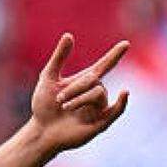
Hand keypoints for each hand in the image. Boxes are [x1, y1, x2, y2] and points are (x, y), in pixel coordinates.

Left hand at [30, 33, 129, 152]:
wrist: (41, 131)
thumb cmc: (44, 105)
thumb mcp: (48, 78)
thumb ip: (59, 58)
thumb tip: (69, 35)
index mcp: (85, 82)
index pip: (104, 65)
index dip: (114, 55)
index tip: (125, 43)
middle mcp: (95, 93)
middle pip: (93, 81)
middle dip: (74, 88)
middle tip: (59, 99)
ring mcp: (99, 108)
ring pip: (98, 93)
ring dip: (79, 98)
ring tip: (64, 106)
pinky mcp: (101, 123)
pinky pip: (116, 111)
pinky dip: (122, 102)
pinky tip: (124, 93)